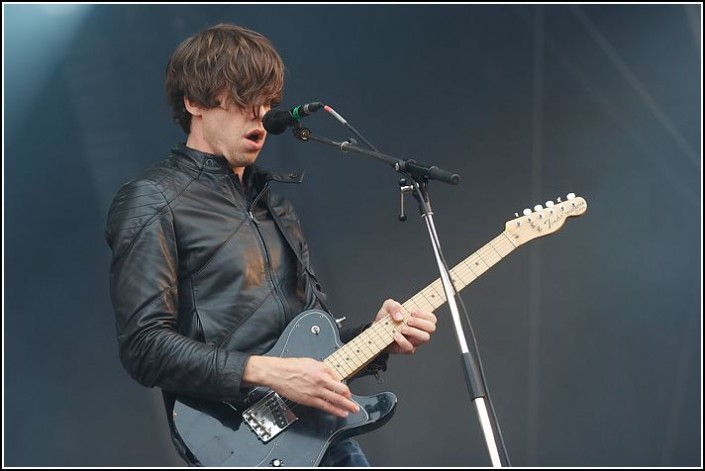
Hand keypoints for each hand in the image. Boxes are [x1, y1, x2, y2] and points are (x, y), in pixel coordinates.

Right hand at [243, 356, 358, 417]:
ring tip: (352, 410)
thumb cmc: (292, 366)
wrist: (278, 373)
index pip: (339, 380)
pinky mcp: (309, 400)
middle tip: (356, 404)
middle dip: (350, 400)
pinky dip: (334, 411)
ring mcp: (316, 391)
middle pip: (341, 391)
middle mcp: (321, 381)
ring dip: (346, 407)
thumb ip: (324, 369)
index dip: (344, 387)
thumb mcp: (311, 362)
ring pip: (335, 401)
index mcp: (322, 370)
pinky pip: (325, 407)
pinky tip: (340, 413)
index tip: (346, 391)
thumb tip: (332, 377)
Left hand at [374, 299, 436, 354]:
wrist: (376, 332)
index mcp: (419, 318)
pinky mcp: (407, 349)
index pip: (431, 317)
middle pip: (431, 327)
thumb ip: (394, 306)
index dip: (425, 314)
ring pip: (425, 338)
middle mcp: (419, 329)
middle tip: (408, 320)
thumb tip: (400, 316)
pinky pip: (410, 347)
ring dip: (414, 332)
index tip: (412, 311)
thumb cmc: (386, 318)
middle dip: (421, 322)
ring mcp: (415, 340)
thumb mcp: (387, 307)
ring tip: (402, 329)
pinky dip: (403, 341)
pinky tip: (395, 335)